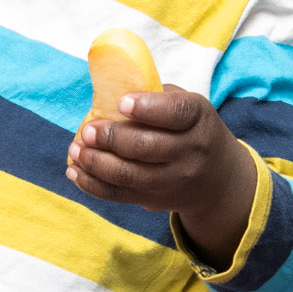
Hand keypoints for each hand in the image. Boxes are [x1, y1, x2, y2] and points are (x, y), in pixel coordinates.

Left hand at [68, 86, 253, 243]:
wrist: (217, 178)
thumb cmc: (190, 129)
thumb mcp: (187, 105)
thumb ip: (154, 96)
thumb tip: (106, 92)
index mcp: (198, 118)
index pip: (175, 112)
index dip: (147, 108)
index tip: (121, 103)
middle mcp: (190, 151)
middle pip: (146, 147)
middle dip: (110, 138)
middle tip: (87, 130)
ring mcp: (173, 180)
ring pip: (128, 175)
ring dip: (95, 163)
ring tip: (75, 149)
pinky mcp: (155, 199)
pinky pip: (119, 195)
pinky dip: (92, 184)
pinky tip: (75, 170)